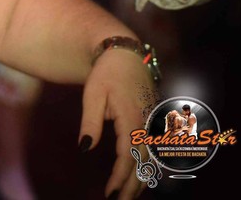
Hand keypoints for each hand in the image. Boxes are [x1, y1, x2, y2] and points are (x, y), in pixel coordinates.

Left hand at [79, 49, 156, 198]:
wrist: (126, 55)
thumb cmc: (106, 73)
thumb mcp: (92, 94)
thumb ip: (90, 121)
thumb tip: (85, 147)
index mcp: (132, 117)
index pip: (128, 155)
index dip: (119, 177)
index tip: (109, 193)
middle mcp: (147, 122)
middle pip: (143, 162)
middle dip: (132, 185)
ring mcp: (154, 122)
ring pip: (152, 158)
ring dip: (142, 179)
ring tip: (127, 196)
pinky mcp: (155, 121)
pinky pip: (154, 149)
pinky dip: (148, 166)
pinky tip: (139, 179)